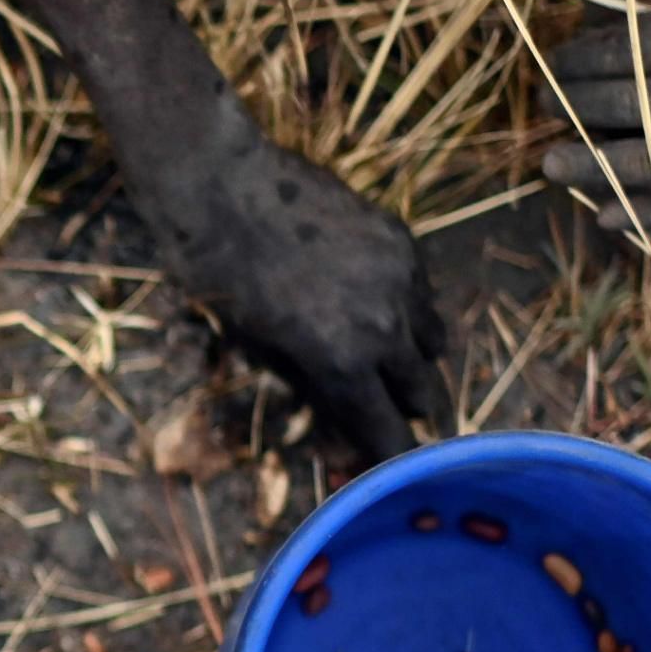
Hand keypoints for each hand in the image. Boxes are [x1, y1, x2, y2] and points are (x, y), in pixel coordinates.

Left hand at [140, 140, 443, 460]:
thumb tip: (339, 432)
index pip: (389, 434)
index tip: (386, 465)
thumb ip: (308, 388)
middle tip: (394, 418)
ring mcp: (400, 279)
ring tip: (390, 364)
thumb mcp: (255, 347)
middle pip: (423, 392)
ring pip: (434, 342)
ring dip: (415, 361)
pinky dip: (410, 312)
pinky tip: (379, 309)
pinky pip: (424, 294)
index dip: (387, 455)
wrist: (221, 186)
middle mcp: (384, 326)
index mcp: (342, 363)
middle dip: (407, 411)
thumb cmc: (216, 275)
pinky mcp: (402, 240)